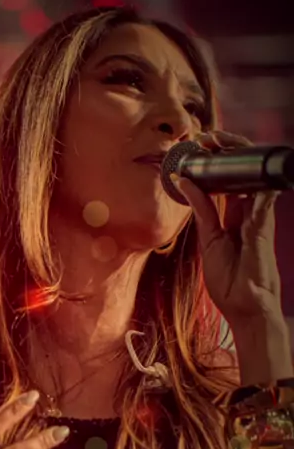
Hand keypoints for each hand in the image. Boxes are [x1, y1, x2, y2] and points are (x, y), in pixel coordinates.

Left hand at [175, 130, 282, 327]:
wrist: (247, 310)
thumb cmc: (229, 284)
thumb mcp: (209, 242)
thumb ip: (202, 212)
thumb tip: (185, 183)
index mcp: (233, 219)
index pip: (228, 183)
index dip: (217, 164)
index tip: (201, 149)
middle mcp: (248, 214)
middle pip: (242, 174)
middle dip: (227, 151)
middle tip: (207, 138)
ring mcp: (259, 219)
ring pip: (252, 178)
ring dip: (236, 157)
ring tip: (217, 142)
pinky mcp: (264, 227)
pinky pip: (261, 197)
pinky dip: (252, 179)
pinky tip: (239, 163)